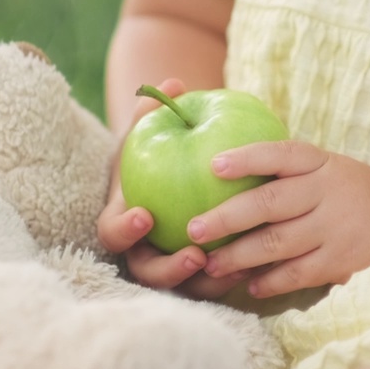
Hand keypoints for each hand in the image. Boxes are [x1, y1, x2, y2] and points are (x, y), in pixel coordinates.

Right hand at [96, 79, 239, 298]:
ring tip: (230, 266)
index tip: (145, 215)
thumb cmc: (162, 150)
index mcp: (124, 220)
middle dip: (168, 270)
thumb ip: (157, 110)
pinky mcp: (200, 277)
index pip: (113, 232)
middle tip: (195, 254)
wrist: (178, 178)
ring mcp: (171, 268)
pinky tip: (256, 265)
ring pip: (183, 287)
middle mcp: (143, 251)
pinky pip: (213, 284)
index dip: (125, 229)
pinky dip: (231, 279)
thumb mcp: (154, 132)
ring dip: (204, 282)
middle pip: (146, 273)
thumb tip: (173, 81)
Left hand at [188, 141, 369, 297]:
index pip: (282, 155)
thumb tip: (221, 173)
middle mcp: (328, 193)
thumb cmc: (355, 191)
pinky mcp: (343, 262)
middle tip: (193, 229)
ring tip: (210, 264)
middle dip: (227, 217)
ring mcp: (336, 229)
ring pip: (277, 244)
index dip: (248, 158)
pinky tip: (249, 285)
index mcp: (322, 164)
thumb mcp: (330, 168)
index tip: (214, 164)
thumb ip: (289, 171)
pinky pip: (297, 274)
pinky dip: (269, 281)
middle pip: (270, 203)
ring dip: (238, 256)